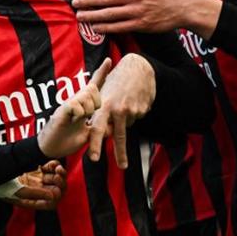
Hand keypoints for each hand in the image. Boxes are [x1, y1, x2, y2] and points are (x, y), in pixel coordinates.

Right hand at [5, 161, 67, 209]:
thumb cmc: (3, 184)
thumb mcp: (18, 191)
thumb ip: (35, 194)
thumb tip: (53, 197)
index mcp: (34, 201)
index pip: (51, 203)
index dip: (56, 198)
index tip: (56, 191)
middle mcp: (38, 191)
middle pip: (56, 190)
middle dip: (60, 184)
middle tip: (57, 177)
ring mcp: (39, 179)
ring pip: (56, 178)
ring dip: (60, 174)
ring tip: (58, 169)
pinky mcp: (38, 168)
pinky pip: (51, 168)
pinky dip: (55, 165)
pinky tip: (53, 164)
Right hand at [37, 58, 109, 158]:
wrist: (51, 147)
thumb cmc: (68, 138)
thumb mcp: (88, 133)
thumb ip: (98, 127)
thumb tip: (112, 126)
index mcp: (83, 104)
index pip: (94, 85)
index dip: (102, 73)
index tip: (109, 60)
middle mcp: (76, 100)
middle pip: (93, 88)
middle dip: (97, 102)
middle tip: (89, 117)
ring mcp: (69, 103)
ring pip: (87, 96)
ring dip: (89, 110)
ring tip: (80, 120)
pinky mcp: (63, 109)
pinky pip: (77, 105)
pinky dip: (79, 114)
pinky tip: (73, 120)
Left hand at [72, 0, 195, 33]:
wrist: (185, 7)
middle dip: (87, 1)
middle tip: (75, 3)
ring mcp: (137, 11)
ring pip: (109, 14)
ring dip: (92, 15)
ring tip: (80, 16)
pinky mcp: (141, 24)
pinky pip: (119, 27)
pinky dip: (106, 28)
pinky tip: (95, 28)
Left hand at [86, 53, 154, 167]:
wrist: (137, 68)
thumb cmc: (116, 80)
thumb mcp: (103, 93)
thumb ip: (99, 112)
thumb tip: (94, 129)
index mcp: (104, 106)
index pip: (96, 129)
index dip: (94, 145)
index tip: (94, 158)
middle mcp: (118, 110)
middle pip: (118, 135)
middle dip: (119, 152)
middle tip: (121, 167)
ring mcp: (132, 110)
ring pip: (128, 124)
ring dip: (126, 119)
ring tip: (126, 101)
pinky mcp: (143, 110)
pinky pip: (137, 116)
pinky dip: (135, 111)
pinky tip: (134, 99)